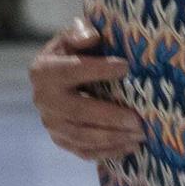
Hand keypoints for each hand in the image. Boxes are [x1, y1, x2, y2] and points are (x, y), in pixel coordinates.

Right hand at [30, 18, 143, 160]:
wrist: (61, 77)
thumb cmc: (75, 52)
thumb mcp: (73, 37)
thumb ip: (79, 33)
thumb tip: (91, 37)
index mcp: (44, 71)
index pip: (70, 71)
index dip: (96, 69)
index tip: (125, 67)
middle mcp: (43, 99)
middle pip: (76, 111)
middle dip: (109, 117)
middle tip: (139, 121)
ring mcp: (51, 123)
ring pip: (81, 136)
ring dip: (112, 138)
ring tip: (141, 135)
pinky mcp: (61, 139)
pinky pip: (83, 151)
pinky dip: (108, 152)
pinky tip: (131, 147)